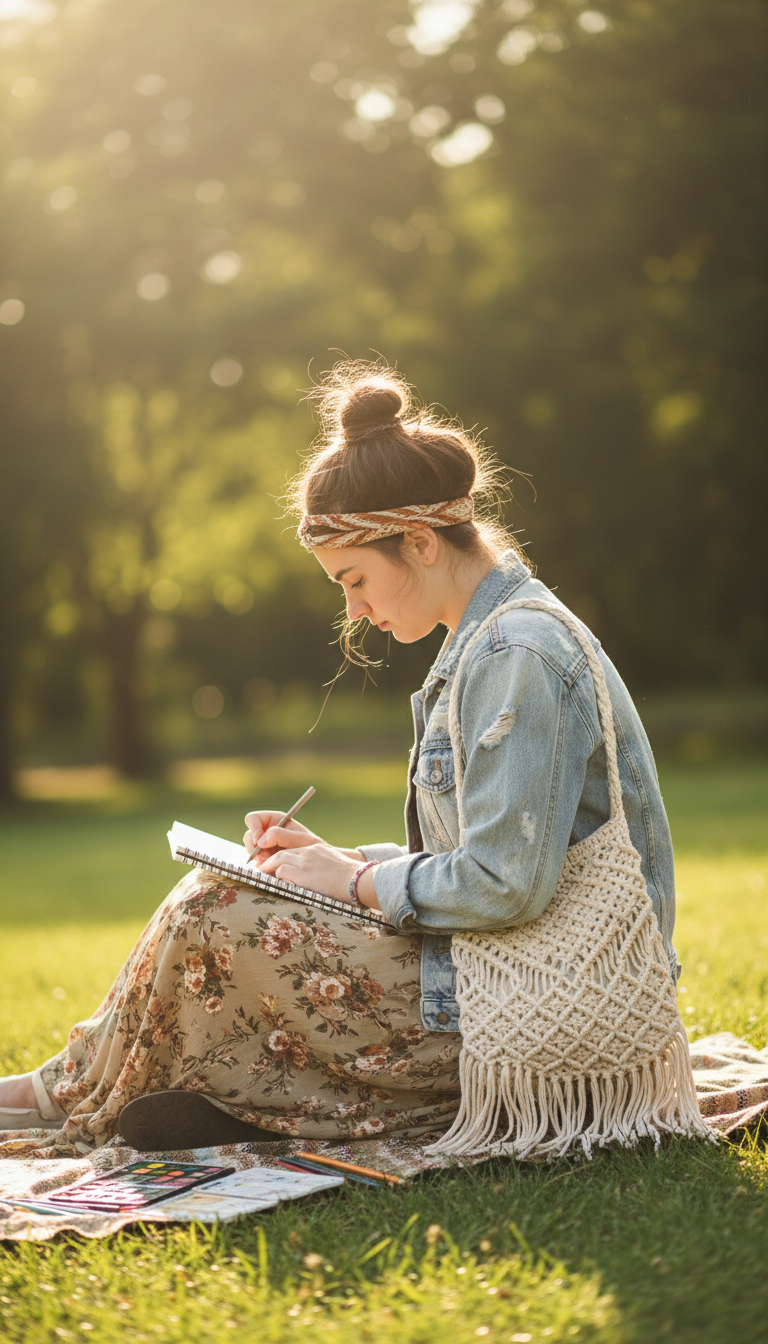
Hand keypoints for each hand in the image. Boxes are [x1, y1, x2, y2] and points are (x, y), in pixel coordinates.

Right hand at [244, 810, 321, 866]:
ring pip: (250, 849)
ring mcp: (265, 846)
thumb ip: (280, 835)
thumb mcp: (299, 839)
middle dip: (252, 846)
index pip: (253, 819)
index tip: (258, 841)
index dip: (253, 828)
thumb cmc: (311, 847)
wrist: (316, 864)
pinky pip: (255, 861)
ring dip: (256, 857)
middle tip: (262, 857)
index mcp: (275, 820)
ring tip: (268, 863)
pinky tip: (270, 869)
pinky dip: (260, 865)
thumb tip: (260, 841)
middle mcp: (267, 831)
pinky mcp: (265, 858)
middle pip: (248, 835)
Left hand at [255, 827, 380, 909]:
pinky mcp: (302, 875)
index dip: (282, 858)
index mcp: (317, 849)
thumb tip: (320, 879)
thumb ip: (323, 868)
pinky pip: (281, 873)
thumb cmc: (352, 879)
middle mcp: (309, 852)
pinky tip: (272, 884)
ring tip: (263, 877)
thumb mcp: (336, 866)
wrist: (359, 880)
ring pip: (278, 861)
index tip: (276, 865)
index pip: (293, 850)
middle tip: (263, 869)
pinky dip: (275, 878)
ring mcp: (304, 863)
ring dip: (269, 869)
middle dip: (270, 862)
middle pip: (282, 853)